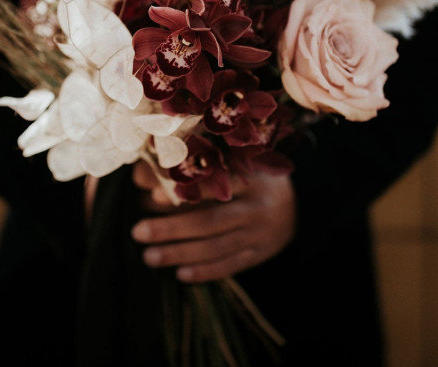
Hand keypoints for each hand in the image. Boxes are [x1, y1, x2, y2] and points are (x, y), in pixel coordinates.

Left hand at [130, 161, 295, 282]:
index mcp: (250, 175)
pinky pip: (231, 266)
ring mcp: (260, 233)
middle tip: (138, 231)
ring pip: (216, 247)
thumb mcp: (233, 162)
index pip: (216, 183)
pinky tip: (180, 274)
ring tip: (149, 256)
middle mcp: (257, 206)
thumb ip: (193, 168)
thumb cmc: (251, 176)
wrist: (299, 203)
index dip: (185, 190)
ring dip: (180, 253)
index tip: (153, 195)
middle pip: (211, 220)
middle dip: (172, 228)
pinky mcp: (260, 254)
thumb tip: (142, 176)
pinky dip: (205, 271)